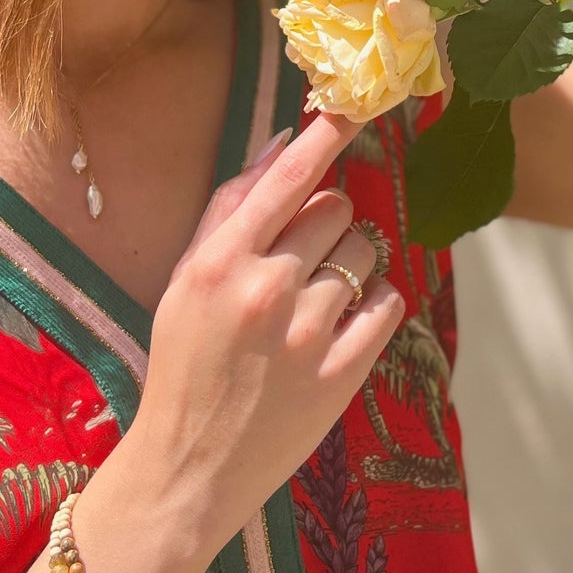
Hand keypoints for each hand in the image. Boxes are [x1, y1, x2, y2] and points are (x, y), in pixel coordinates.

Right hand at [125, 111, 406, 565]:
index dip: (328, 133)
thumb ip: (233, 209)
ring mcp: (310, 335)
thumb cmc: (183, 364)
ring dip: (348, 269)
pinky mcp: (344, 374)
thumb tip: (287, 144)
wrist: (187, 469)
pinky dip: (372, 309)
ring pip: (366, 256)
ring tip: (310, 308)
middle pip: (338, 209)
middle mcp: (267, 290)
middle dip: (326, 224)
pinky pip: (389, 305)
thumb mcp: (185, 280)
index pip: (288, 177)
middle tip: (299, 262)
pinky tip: (338, 330)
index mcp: (220, 261)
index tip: (356, 103)